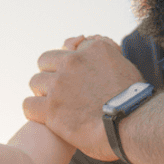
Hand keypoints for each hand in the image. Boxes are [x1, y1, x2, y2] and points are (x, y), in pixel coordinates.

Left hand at [23, 35, 145, 161]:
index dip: (67, 62)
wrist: (134, 124)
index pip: (68, 47)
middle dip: (50, 74)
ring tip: (53, 105)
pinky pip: (28, 105)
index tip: (72, 75)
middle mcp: (73, 61)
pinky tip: (43, 117)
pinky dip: (34, 111)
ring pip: (35, 82)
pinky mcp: (51, 108)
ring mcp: (60, 84)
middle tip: (59, 90)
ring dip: (42, 93)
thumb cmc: (134, 100)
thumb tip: (88, 40)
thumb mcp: (123, 64)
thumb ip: (106, 51)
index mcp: (93, 49)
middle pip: (45, 61)